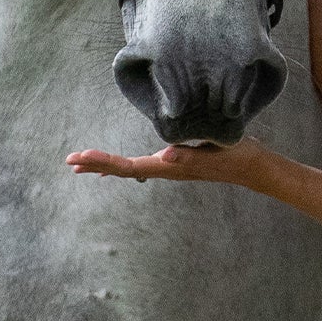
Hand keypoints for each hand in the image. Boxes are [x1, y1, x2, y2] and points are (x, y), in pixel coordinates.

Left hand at [66, 138, 266, 186]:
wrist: (252, 166)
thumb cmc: (235, 155)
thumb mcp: (215, 151)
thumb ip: (189, 155)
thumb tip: (163, 157)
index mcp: (170, 166)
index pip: (130, 166)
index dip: (104, 161)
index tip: (82, 156)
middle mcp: (166, 169)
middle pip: (124, 169)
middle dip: (97, 164)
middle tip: (69, 161)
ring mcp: (170, 167)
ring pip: (130, 168)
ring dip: (106, 164)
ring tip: (82, 162)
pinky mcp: (176, 163)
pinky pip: (141, 166)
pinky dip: (122, 164)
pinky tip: (117, 166)